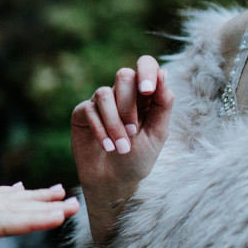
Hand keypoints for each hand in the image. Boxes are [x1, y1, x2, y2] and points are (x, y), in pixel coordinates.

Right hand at [71, 57, 172, 244]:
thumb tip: (164, 72)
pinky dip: (100, 129)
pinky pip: (89, 109)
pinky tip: (107, 147)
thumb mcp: (158, 133)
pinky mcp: (83, 113)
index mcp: (145, 94)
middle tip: (133, 131)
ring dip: (114, 123)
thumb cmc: (139, 158)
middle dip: (129, 105)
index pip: (146, 65)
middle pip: (124, 75)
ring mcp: (101, 102)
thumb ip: (163, 104)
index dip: (147, 70)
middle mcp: (122, 93)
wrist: (114, 182)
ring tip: (121, 147)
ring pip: (105, 93)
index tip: (148, 91)